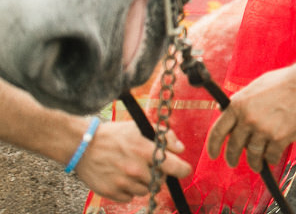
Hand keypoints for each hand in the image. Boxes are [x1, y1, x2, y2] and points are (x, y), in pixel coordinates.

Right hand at [75, 121, 190, 202]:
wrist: (82, 145)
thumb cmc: (113, 135)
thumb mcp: (140, 128)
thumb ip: (165, 136)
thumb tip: (180, 149)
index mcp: (145, 151)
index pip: (175, 167)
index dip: (183, 169)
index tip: (183, 170)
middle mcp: (135, 169)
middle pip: (160, 181)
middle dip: (158, 174)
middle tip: (148, 165)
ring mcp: (122, 182)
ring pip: (145, 190)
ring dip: (143, 183)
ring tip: (132, 170)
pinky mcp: (110, 192)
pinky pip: (129, 198)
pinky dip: (129, 190)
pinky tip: (122, 178)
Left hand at [206, 64, 295, 172]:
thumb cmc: (284, 81)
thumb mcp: (255, 86)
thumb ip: (240, 101)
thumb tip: (224, 111)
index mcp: (238, 105)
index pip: (218, 131)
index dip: (213, 146)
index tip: (213, 154)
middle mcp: (248, 119)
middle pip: (234, 147)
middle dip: (232, 157)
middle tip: (233, 162)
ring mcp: (264, 130)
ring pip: (253, 155)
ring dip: (254, 162)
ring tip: (256, 164)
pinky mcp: (280, 138)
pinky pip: (270, 155)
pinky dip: (270, 158)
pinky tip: (272, 157)